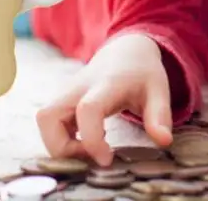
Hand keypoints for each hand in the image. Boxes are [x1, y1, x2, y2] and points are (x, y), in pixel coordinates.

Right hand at [36, 33, 172, 165]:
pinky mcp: (63, 99)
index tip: (107, 158)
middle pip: (48, 116)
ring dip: (59, 144)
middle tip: (90, 156)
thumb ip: (160, 115)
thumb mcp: (158, 90)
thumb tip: (163, 140)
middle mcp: (79, 87)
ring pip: (44, 120)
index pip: (87, 109)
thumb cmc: (142, 72)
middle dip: (61, 147)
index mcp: (105, 84)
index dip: (91, 139)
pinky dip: (60, 138)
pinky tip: (84, 141)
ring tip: (87, 150)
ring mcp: (67, 92)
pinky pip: (50, 121)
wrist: (126, 50)